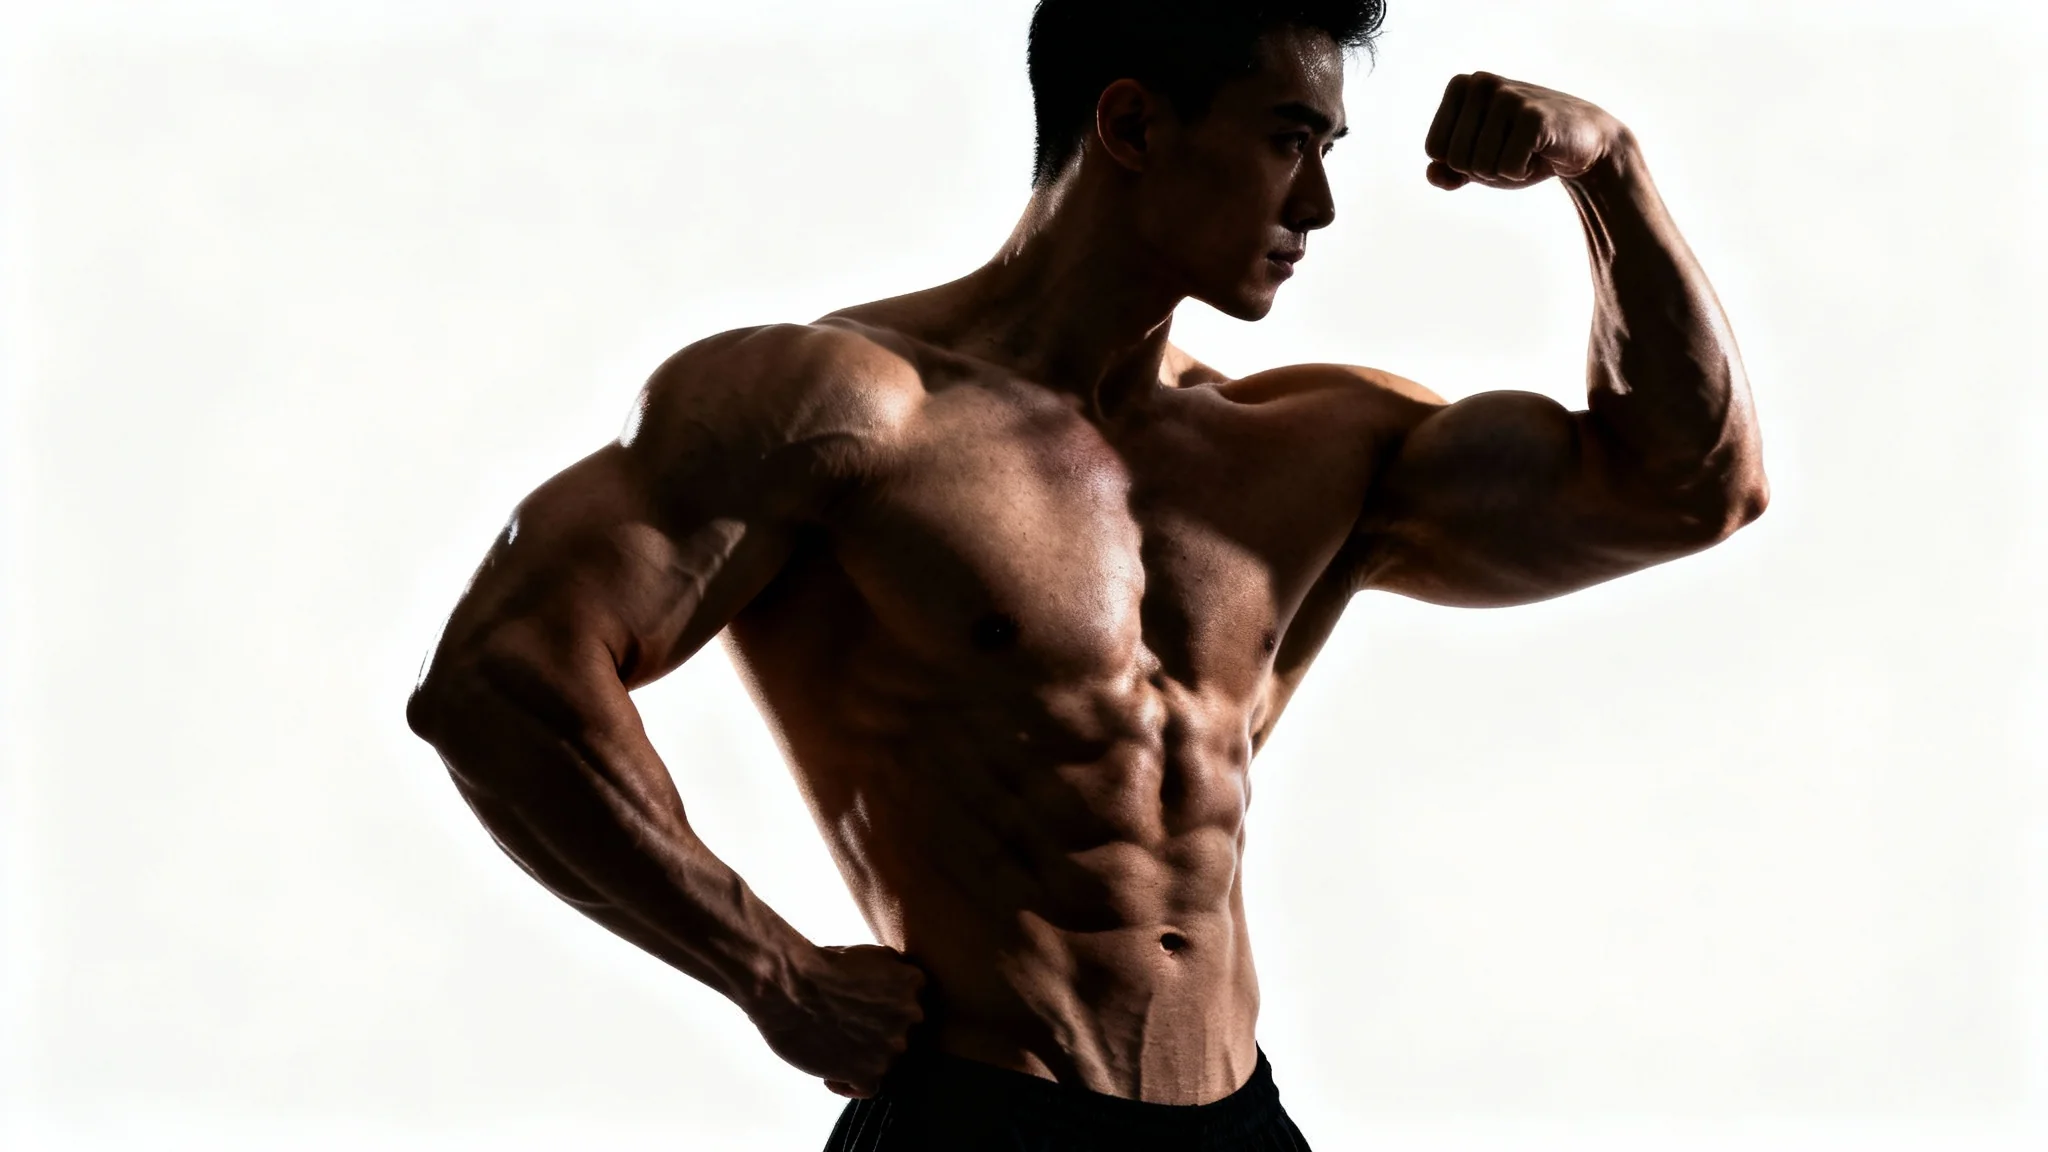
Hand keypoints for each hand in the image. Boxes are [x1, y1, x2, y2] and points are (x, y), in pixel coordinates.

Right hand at [752, 944, 926, 1098]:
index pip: (908, 1002)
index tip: (861, 1003)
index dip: (884, 1005)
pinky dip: (850, 1081)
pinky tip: (830, 1071)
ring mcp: (891, 1048)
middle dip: (875, 1030)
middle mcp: (910, 1017)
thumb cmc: (820, 965)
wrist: (788, 987)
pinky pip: (868, 1086)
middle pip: (898, 1031)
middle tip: (843, 1022)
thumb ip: (893, 971)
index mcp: (912, 983)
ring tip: (830, 1044)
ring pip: (884, 1059)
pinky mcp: (867, 1074)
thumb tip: (896, 986)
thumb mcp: (870, 952)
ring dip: (862, 1056)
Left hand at [1424, 72, 1627, 190]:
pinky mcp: (1533, 116)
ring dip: (1504, 172)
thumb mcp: (1478, 162)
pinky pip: (1507, 168)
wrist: (1580, 143)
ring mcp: (1508, 97)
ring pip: (1480, 167)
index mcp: (1461, 86)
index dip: (1461, 163)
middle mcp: (1481, 83)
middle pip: (1455, 159)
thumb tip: (1432, 173)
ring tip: (1526, 150)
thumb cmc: (1522, 149)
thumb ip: (1447, 170)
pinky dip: (1523, 172)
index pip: (1433, 149)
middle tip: (1510, 150)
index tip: (1489, 147)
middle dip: (1482, 170)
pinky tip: (1541, 152)